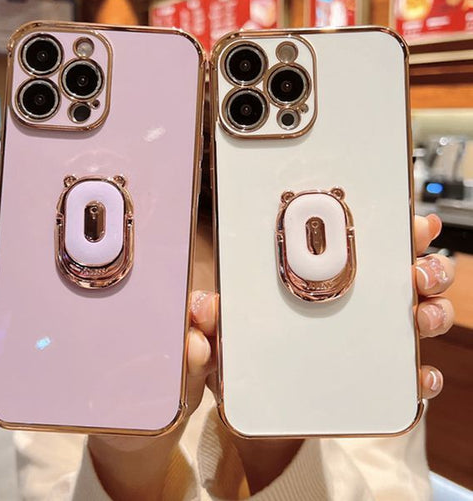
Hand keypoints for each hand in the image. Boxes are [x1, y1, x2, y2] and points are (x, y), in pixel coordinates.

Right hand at [0, 210, 216, 500]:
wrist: (146, 429)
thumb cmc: (167, 377)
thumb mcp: (191, 351)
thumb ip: (202, 329)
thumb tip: (204, 309)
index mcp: (99, 284)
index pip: (53, 243)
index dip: (17, 227)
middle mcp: (60, 304)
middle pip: (5, 273)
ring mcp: (39, 340)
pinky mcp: (28, 377)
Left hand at [213, 214, 455, 493]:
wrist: (250, 410)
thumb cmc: (239, 360)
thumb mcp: (221, 336)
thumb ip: (209, 321)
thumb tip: (204, 307)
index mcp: (315, 280)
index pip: (360, 244)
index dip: (390, 230)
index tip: (411, 224)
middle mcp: (349, 303)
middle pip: (401, 275)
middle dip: (422, 267)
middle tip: (416, 272)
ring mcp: (366, 338)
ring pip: (416, 316)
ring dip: (429, 311)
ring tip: (420, 316)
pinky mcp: (373, 376)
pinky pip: (407, 372)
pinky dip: (421, 372)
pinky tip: (418, 373)